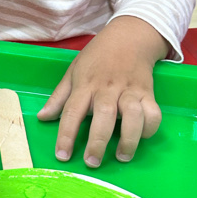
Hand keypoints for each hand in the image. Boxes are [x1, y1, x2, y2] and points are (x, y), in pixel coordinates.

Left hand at [37, 16, 168, 166]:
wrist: (130, 36)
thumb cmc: (98, 57)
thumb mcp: (73, 71)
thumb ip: (59, 97)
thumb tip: (43, 118)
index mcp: (85, 84)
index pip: (72, 111)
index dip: (66, 135)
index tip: (63, 155)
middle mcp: (107, 88)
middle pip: (103, 116)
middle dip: (98, 141)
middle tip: (92, 162)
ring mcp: (130, 90)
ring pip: (133, 115)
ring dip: (129, 138)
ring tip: (122, 157)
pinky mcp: (148, 92)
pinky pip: (153, 112)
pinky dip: (150, 127)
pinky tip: (141, 137)